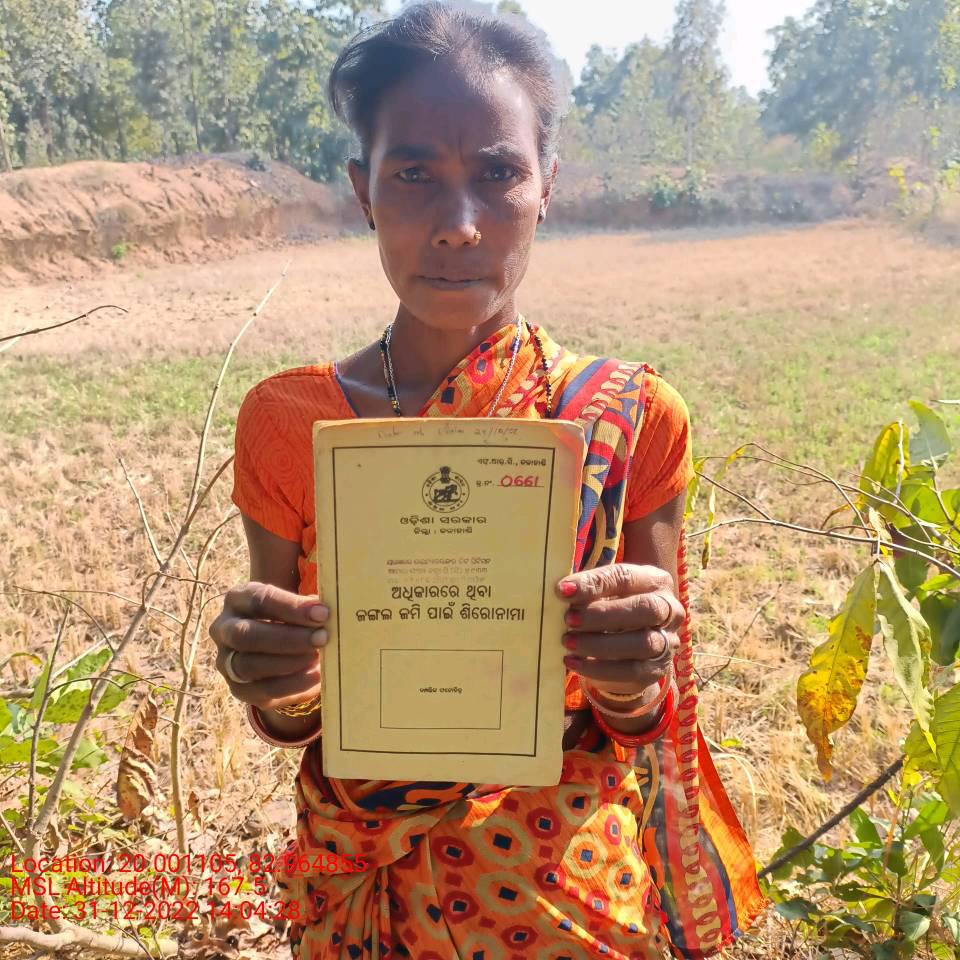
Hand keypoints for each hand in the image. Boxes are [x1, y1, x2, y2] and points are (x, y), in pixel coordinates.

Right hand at [208, 582, 329, 711]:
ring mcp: (226, 662)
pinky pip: (261, 691)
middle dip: (288, 639)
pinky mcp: (238, 689)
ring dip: (288, 664)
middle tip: (322, 639)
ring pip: (249, 666)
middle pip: (247, 636)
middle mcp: (224, 630)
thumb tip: (324, 615)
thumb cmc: (288, 617)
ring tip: (319, 659)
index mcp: (238, 599)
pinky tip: (316, 679)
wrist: (274, 646)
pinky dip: (292, 686)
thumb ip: (306, 608)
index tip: (322, 613)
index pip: (260, 600)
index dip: (292, 607)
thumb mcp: (293, 605)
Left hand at [556, 564, 682, 697]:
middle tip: (569, 619)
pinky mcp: (657, 669)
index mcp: (654, 580)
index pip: (625, 577)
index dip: (594, 583)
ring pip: (641, 643)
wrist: (625, 652)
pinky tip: (574, 662)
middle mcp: (669, 609)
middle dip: (603, 614)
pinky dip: (599, 668)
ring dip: (599, 643)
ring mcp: (668, 641)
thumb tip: (562, 591)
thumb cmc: (609, 611)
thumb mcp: (601, 596)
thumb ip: (587, 593)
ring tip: (568, 642)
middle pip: (644, 608)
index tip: (563, 590)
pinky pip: (632, 671)